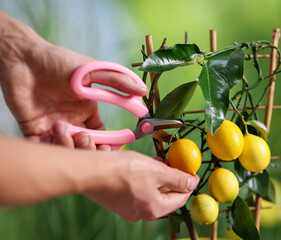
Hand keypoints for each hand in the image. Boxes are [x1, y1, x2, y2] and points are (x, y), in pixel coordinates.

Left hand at [0, 12, 146, 147]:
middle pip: (86, 146)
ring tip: (62, 129)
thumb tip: (142, 93)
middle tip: (86, 140)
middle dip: (89, 149)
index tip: (113, 148)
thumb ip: (118, 81)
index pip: (103, 133)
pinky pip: (44, 149)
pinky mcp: (34, 129)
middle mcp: (72, 121)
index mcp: (87, 110)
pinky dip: (48, 149)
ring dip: (68, 147)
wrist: (23, 58)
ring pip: (67, 150)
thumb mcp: (93, 70)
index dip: (109, 143)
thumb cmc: (59, 61)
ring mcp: (53, 126)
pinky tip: (49, 136)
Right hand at [83, 150, 199, 221]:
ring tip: (158, 162)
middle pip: (165, 197)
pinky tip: (141, 167)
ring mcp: (127, 209)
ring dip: (157, 178)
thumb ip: (176, 179)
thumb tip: (191, 183)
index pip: (180, 199)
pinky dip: (143, 180)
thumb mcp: (157, 171)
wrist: (90, 172)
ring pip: (150, 193)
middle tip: (174, 164)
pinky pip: (136, 192)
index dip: (188, 185)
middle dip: (171, 180)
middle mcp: (141, 214)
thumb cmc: (123, 171)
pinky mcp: (116, 202)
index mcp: (154, 209)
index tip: (192, 173)